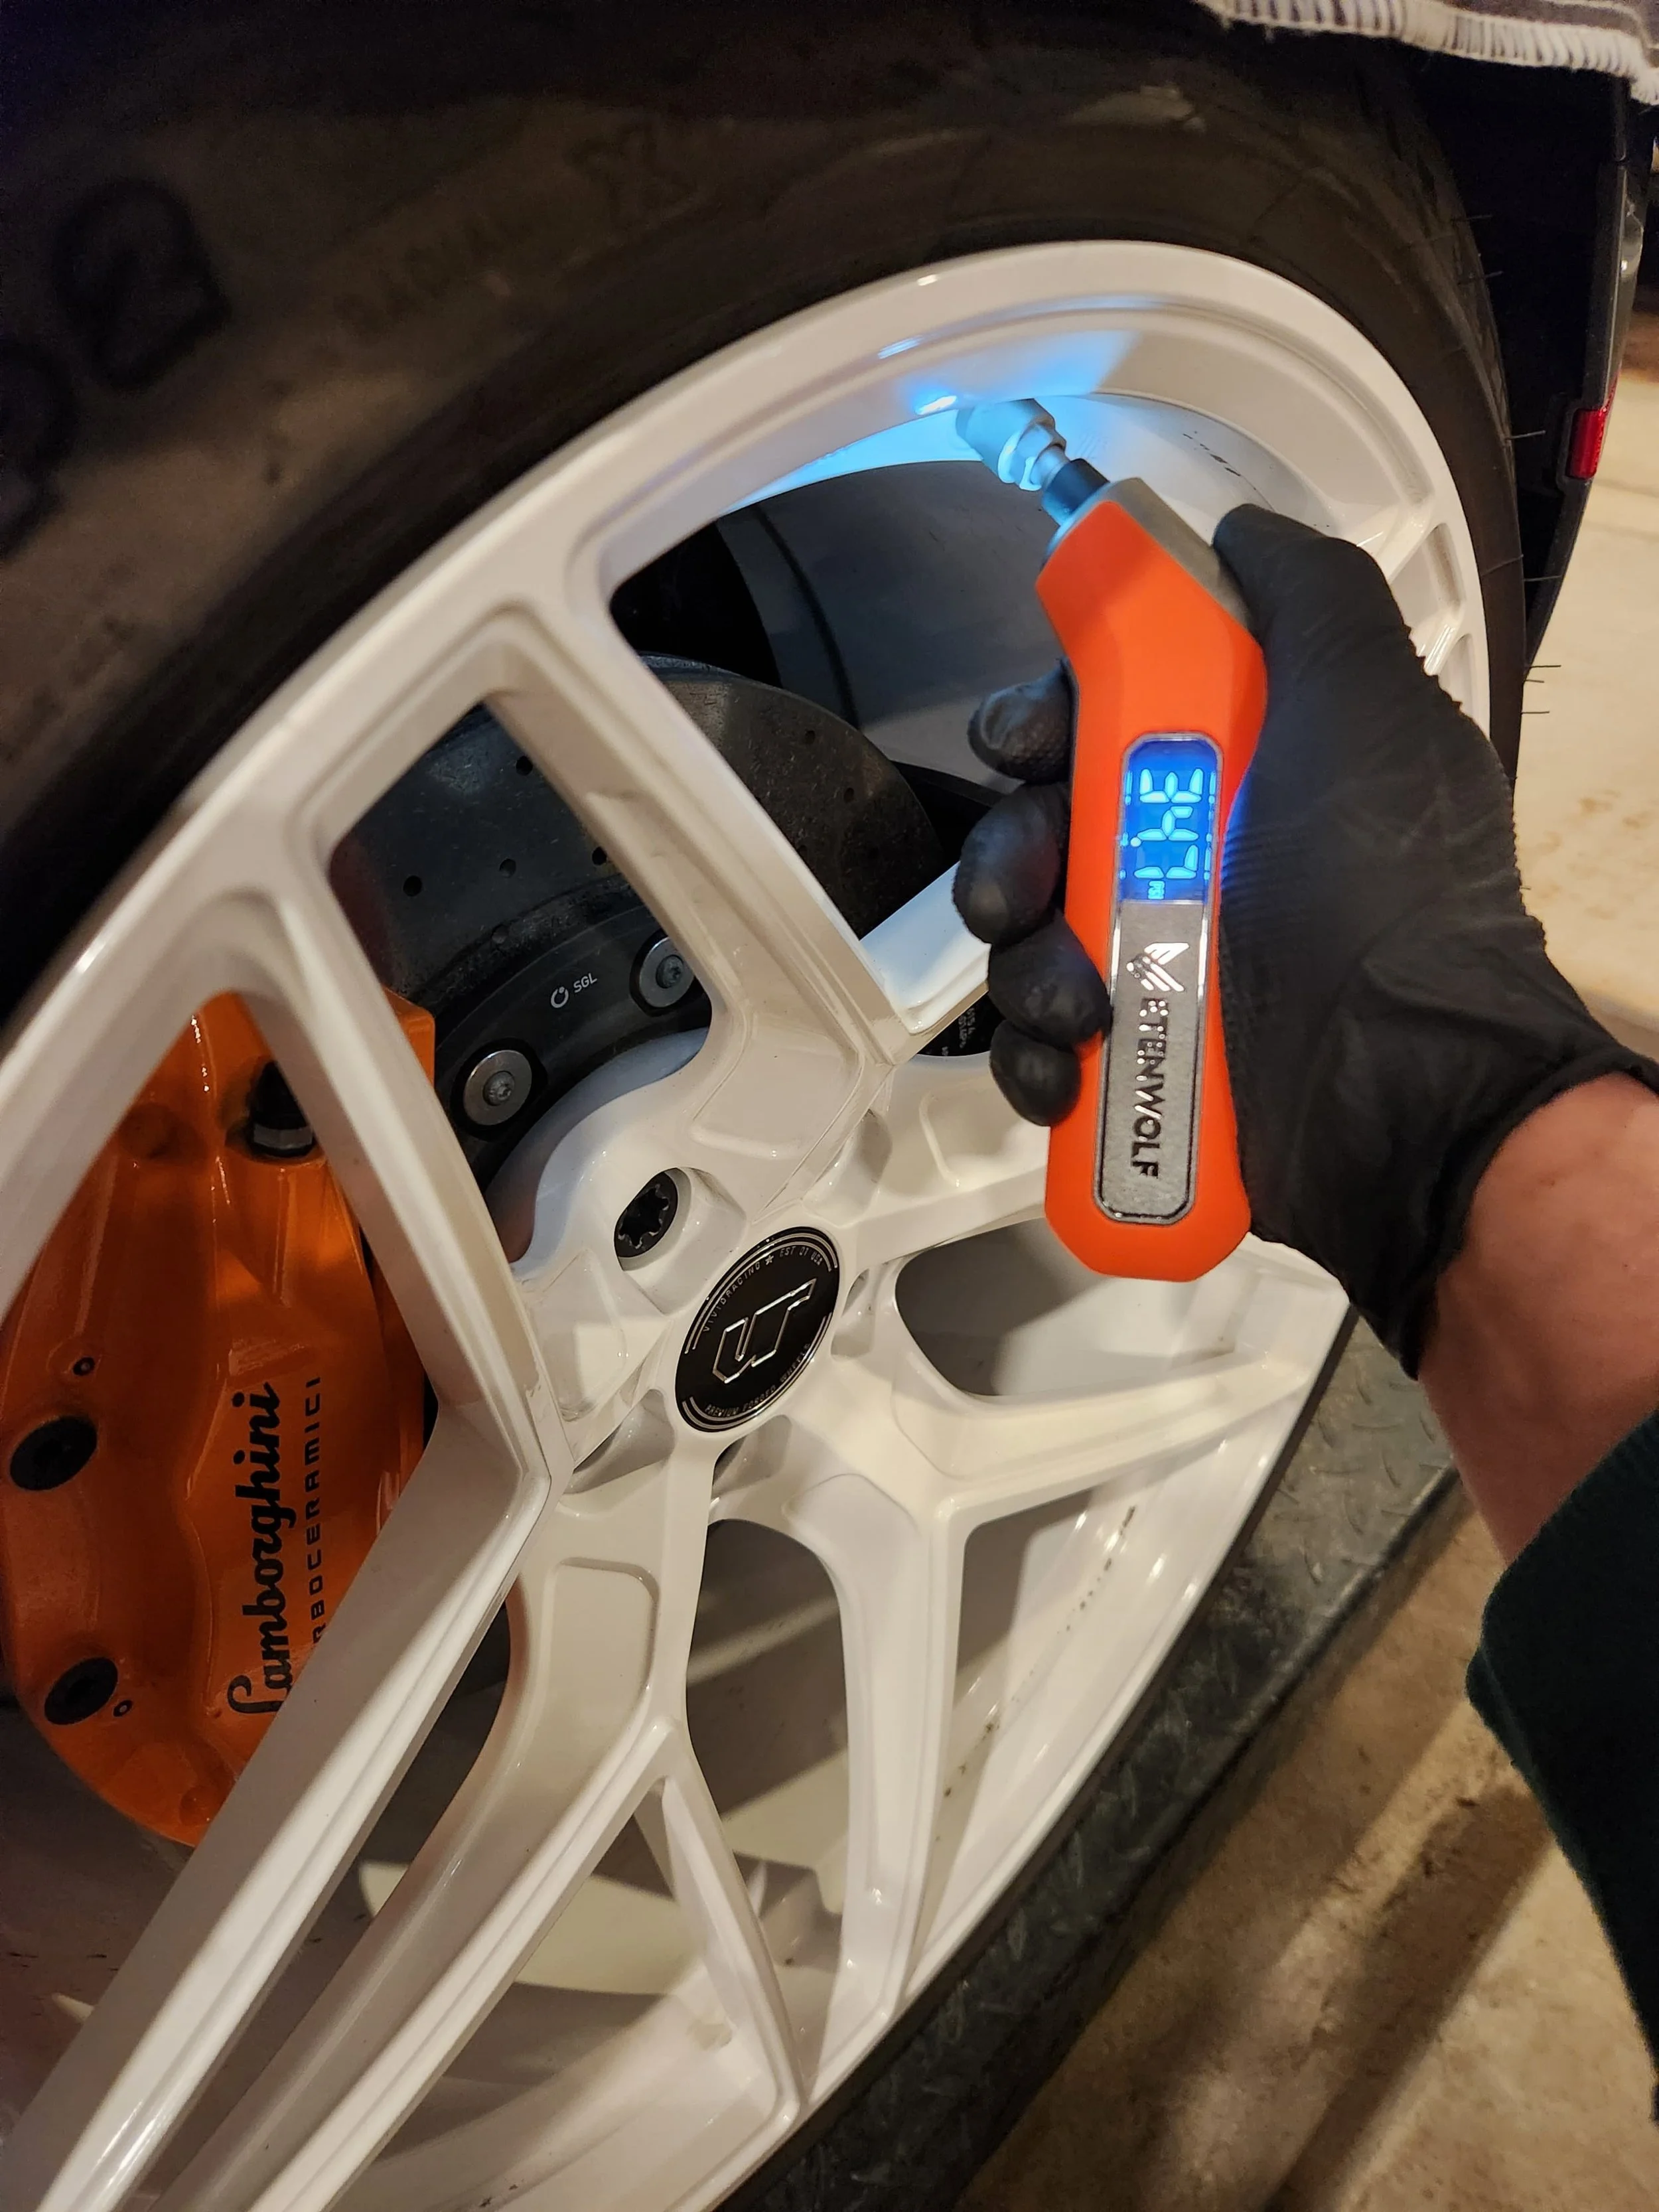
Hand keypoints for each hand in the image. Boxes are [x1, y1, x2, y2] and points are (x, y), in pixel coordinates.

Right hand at [954, 506, 1657, 1369]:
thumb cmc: (1384, 896)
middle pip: (1044, 830)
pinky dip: (1033, 1061)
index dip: (1048, 721)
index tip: (1030, 744)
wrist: (1409, 1095)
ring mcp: (1167, 971)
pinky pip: (1043, 1048)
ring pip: (1031, 942)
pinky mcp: (1139, 1068)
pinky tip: (1061, 1073)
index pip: (1106, 718)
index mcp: (1245, 771)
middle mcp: (1199, 862)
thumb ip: (1311, 599)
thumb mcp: (1370, 711)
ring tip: (1080, 1007)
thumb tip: (1237, 530)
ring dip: (1027, 967)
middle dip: (1012, 855)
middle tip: (1025, 891)